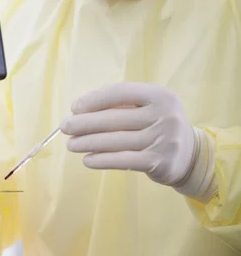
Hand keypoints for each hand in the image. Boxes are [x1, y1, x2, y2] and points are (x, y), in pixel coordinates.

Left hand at [60, 82, 196, 185]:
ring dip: (88, 143)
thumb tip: (80, 110)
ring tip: (71, 144)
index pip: (121, 93)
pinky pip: (123, 160)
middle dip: (85, 123)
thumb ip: (121, 105)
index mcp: (160, 95)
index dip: (95, 99)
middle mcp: (164, 116)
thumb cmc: (158, 125)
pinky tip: (87, 160)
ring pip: (116, 141)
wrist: (189, 154)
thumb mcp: (148, 107)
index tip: (75, 107)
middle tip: (65, 127)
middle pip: (115, 119)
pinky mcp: (158, 162)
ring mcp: (163, 140)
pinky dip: (102, 160)